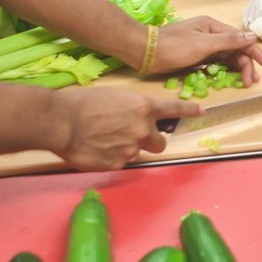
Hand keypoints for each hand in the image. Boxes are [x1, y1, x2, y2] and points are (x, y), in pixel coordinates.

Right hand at [48, 88, 204, 169]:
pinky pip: (119, 162)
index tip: (200, 111)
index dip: (188, 111)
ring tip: (101, 139)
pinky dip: (109, 157)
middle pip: (160, 143)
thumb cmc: (80, 103)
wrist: (60, 122)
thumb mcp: (112, 97)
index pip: (173, 109)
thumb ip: (129, 110)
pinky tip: (94, 149)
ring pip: (136, 153)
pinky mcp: (117, 164)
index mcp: (142, 107)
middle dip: (150, 141)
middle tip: (132, 137)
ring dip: (124, 148)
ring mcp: (131, 149)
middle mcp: (142, 129)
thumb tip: (129, 119)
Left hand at [155, 19, 261, 84]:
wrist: (145, 52)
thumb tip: (251, 37)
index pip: (240, 39)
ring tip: (245, 82)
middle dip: (246, 64)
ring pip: (227, 57)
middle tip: (251, 81)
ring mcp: (203, 45)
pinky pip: (217, 62)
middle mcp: (210, 34)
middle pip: (235, 49)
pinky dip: (226, 70)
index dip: (253, 52)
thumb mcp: (202, 44)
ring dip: (238, 68)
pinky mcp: (196, 55)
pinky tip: (230, 77)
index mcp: (212, 26)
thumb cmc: (173, 47)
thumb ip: (228, 41)